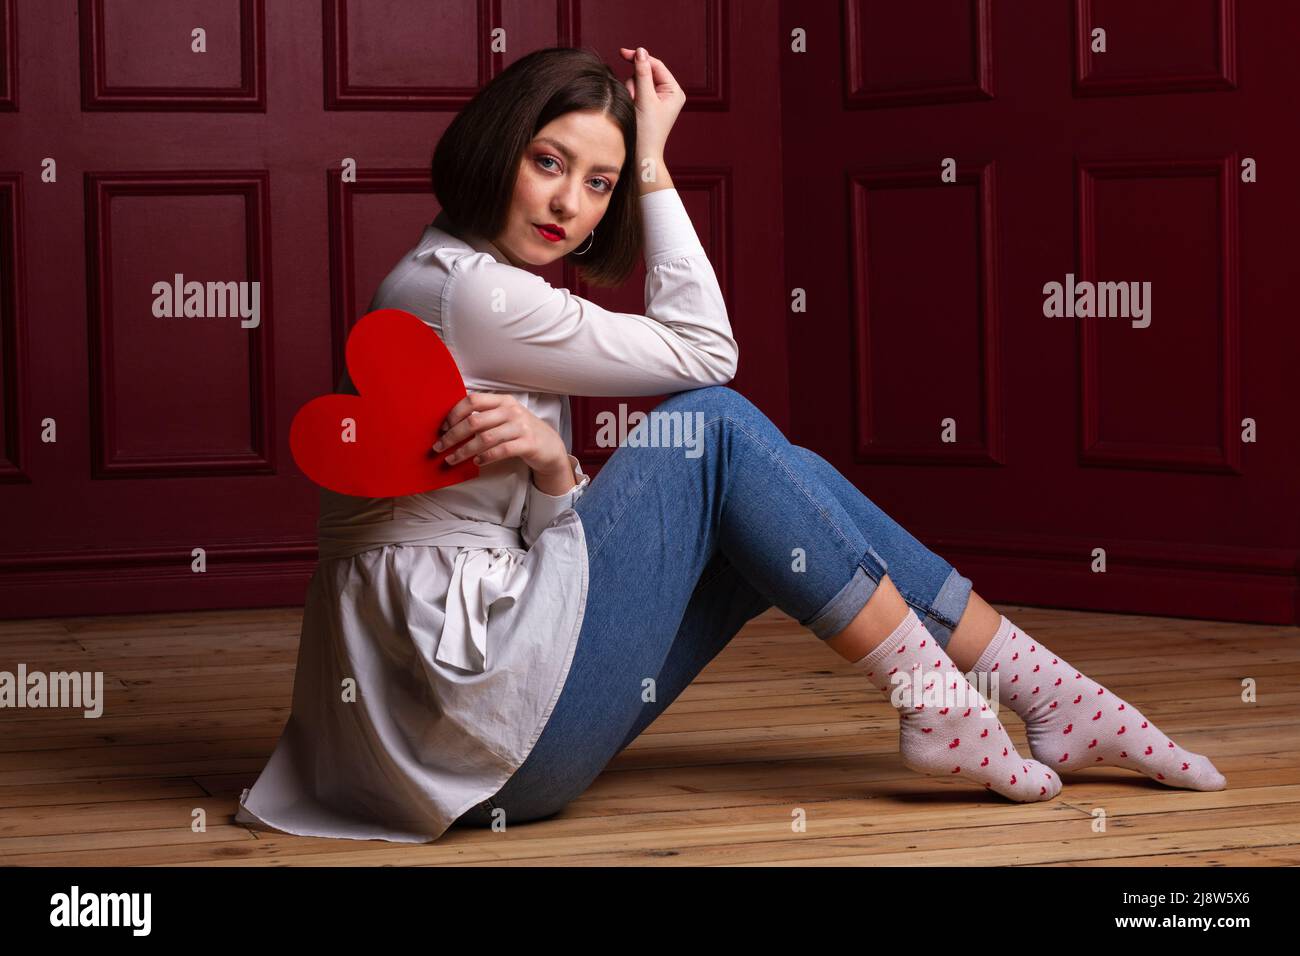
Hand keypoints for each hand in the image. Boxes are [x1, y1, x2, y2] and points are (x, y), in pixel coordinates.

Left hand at [433, 392, 566, 472]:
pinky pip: (501, 450)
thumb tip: (451, 424)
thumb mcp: (505, 417)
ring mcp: (521, 426)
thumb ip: (485, 416)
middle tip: (439, 447)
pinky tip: (476, 462)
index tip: (442, 428)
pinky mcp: (528, 443)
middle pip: (474, 421)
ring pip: (485, 438)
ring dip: (464, 451)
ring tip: (452, 459)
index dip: (454, 413)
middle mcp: (511, 410)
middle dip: (452, 436)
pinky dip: (485, 457)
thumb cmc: (521, 432)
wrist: (550, 446)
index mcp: (503, 400)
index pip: (473, 400)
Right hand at [617, 47, 683, 169]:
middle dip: (635, 83)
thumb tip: (640, 51)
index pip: (656, 65)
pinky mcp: (647, 105)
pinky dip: (630, 98)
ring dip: (631, 92)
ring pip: (637, 82)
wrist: (642, 155)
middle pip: (645, 73)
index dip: (640, 58)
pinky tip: (632, 109)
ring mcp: (658, 100)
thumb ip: (642, 73)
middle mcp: (668, 93)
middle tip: (633, 98)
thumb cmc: (646, 131)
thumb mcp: (644, 99)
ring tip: (633, 108)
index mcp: (674, 91)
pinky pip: (635, 92)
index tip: (622, 53)